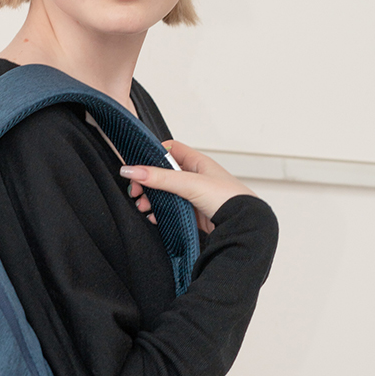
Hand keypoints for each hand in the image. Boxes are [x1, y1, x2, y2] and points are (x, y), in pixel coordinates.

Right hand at [121, 140, 256, 234]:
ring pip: (165, 193)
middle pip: (163, 174)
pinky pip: (171, 210)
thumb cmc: (227, 199)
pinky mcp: (193, 213)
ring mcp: (194, 195)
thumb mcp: (189, 183)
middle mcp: (196, 177)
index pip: (170, 150)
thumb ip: (159, 178)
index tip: (138, 167)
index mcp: (197, 162)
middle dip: (147, 182)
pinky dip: (160, 213)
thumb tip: (132, 170)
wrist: (242, 225)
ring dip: (151, 199)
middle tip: (136, 191)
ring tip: (143, 206)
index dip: (152, 155)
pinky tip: (154, 217)